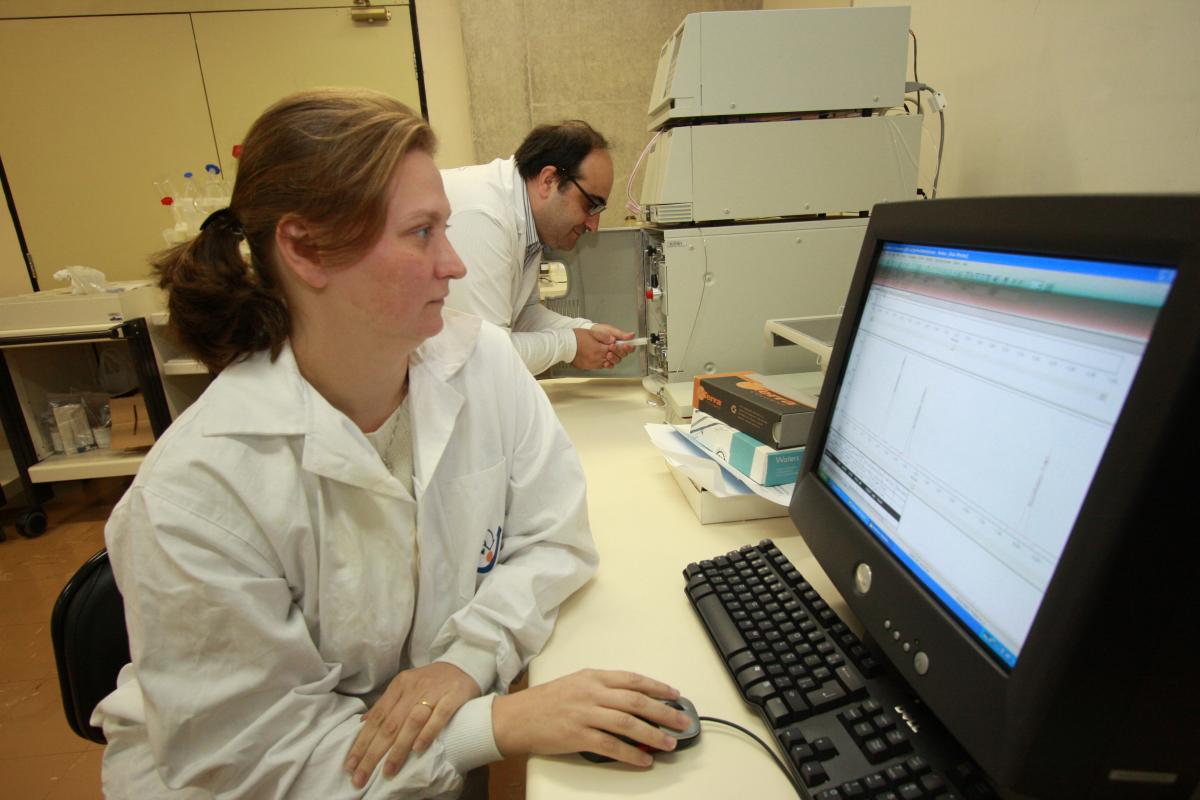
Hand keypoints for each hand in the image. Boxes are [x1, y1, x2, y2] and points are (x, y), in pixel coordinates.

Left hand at [344, 662, 480, 787]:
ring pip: (412, 722)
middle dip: (373, 752)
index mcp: (399, 685)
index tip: (350, 765)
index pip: (376, 717)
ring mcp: (434, 692)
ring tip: (388, 770)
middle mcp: (414, 688)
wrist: (465, 664)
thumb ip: (387, 704)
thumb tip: (363, 723)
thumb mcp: (407, 687)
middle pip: (390, 723)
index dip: (362, 742)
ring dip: (398, 748)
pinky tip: (418, 749)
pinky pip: (439, 716)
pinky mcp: (453, 696)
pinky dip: (428, 733)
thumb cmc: (433, 681)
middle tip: (361, 775)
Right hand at [492, 669, 686, 766]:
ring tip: (669, 743)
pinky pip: (611, 746)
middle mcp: (592, 692)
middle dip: (664, 712)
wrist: (516, 717)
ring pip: (628, 723)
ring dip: (653, 735)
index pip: (633, 679)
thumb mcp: (575, 684)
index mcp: (593, 677)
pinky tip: (644, 760)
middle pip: (636, 701)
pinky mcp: (578, 736)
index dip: (657, 687)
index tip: (674, 695)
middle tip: (682, 721)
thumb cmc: (545, 701)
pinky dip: (631, 754)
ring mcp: (585, 714)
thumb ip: (602, 690)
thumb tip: (632, 703)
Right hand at [571, 325, 634, 369]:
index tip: (627, 345)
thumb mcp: (592, 333)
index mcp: (600, 349)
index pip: (616, 349)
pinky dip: (605, 363)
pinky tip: (604, 358)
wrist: (565, 345)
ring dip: (612, 359)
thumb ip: (605, 337)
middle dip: (619, 353)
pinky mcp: (589, 367)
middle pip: (615, 358)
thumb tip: (613, 340)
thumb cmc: (576, 337)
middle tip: (620, 348)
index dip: (623, 347)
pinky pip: (601, 366)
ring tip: (611, 352)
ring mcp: (594, 364)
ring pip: (609, 363)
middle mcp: (598, 358)